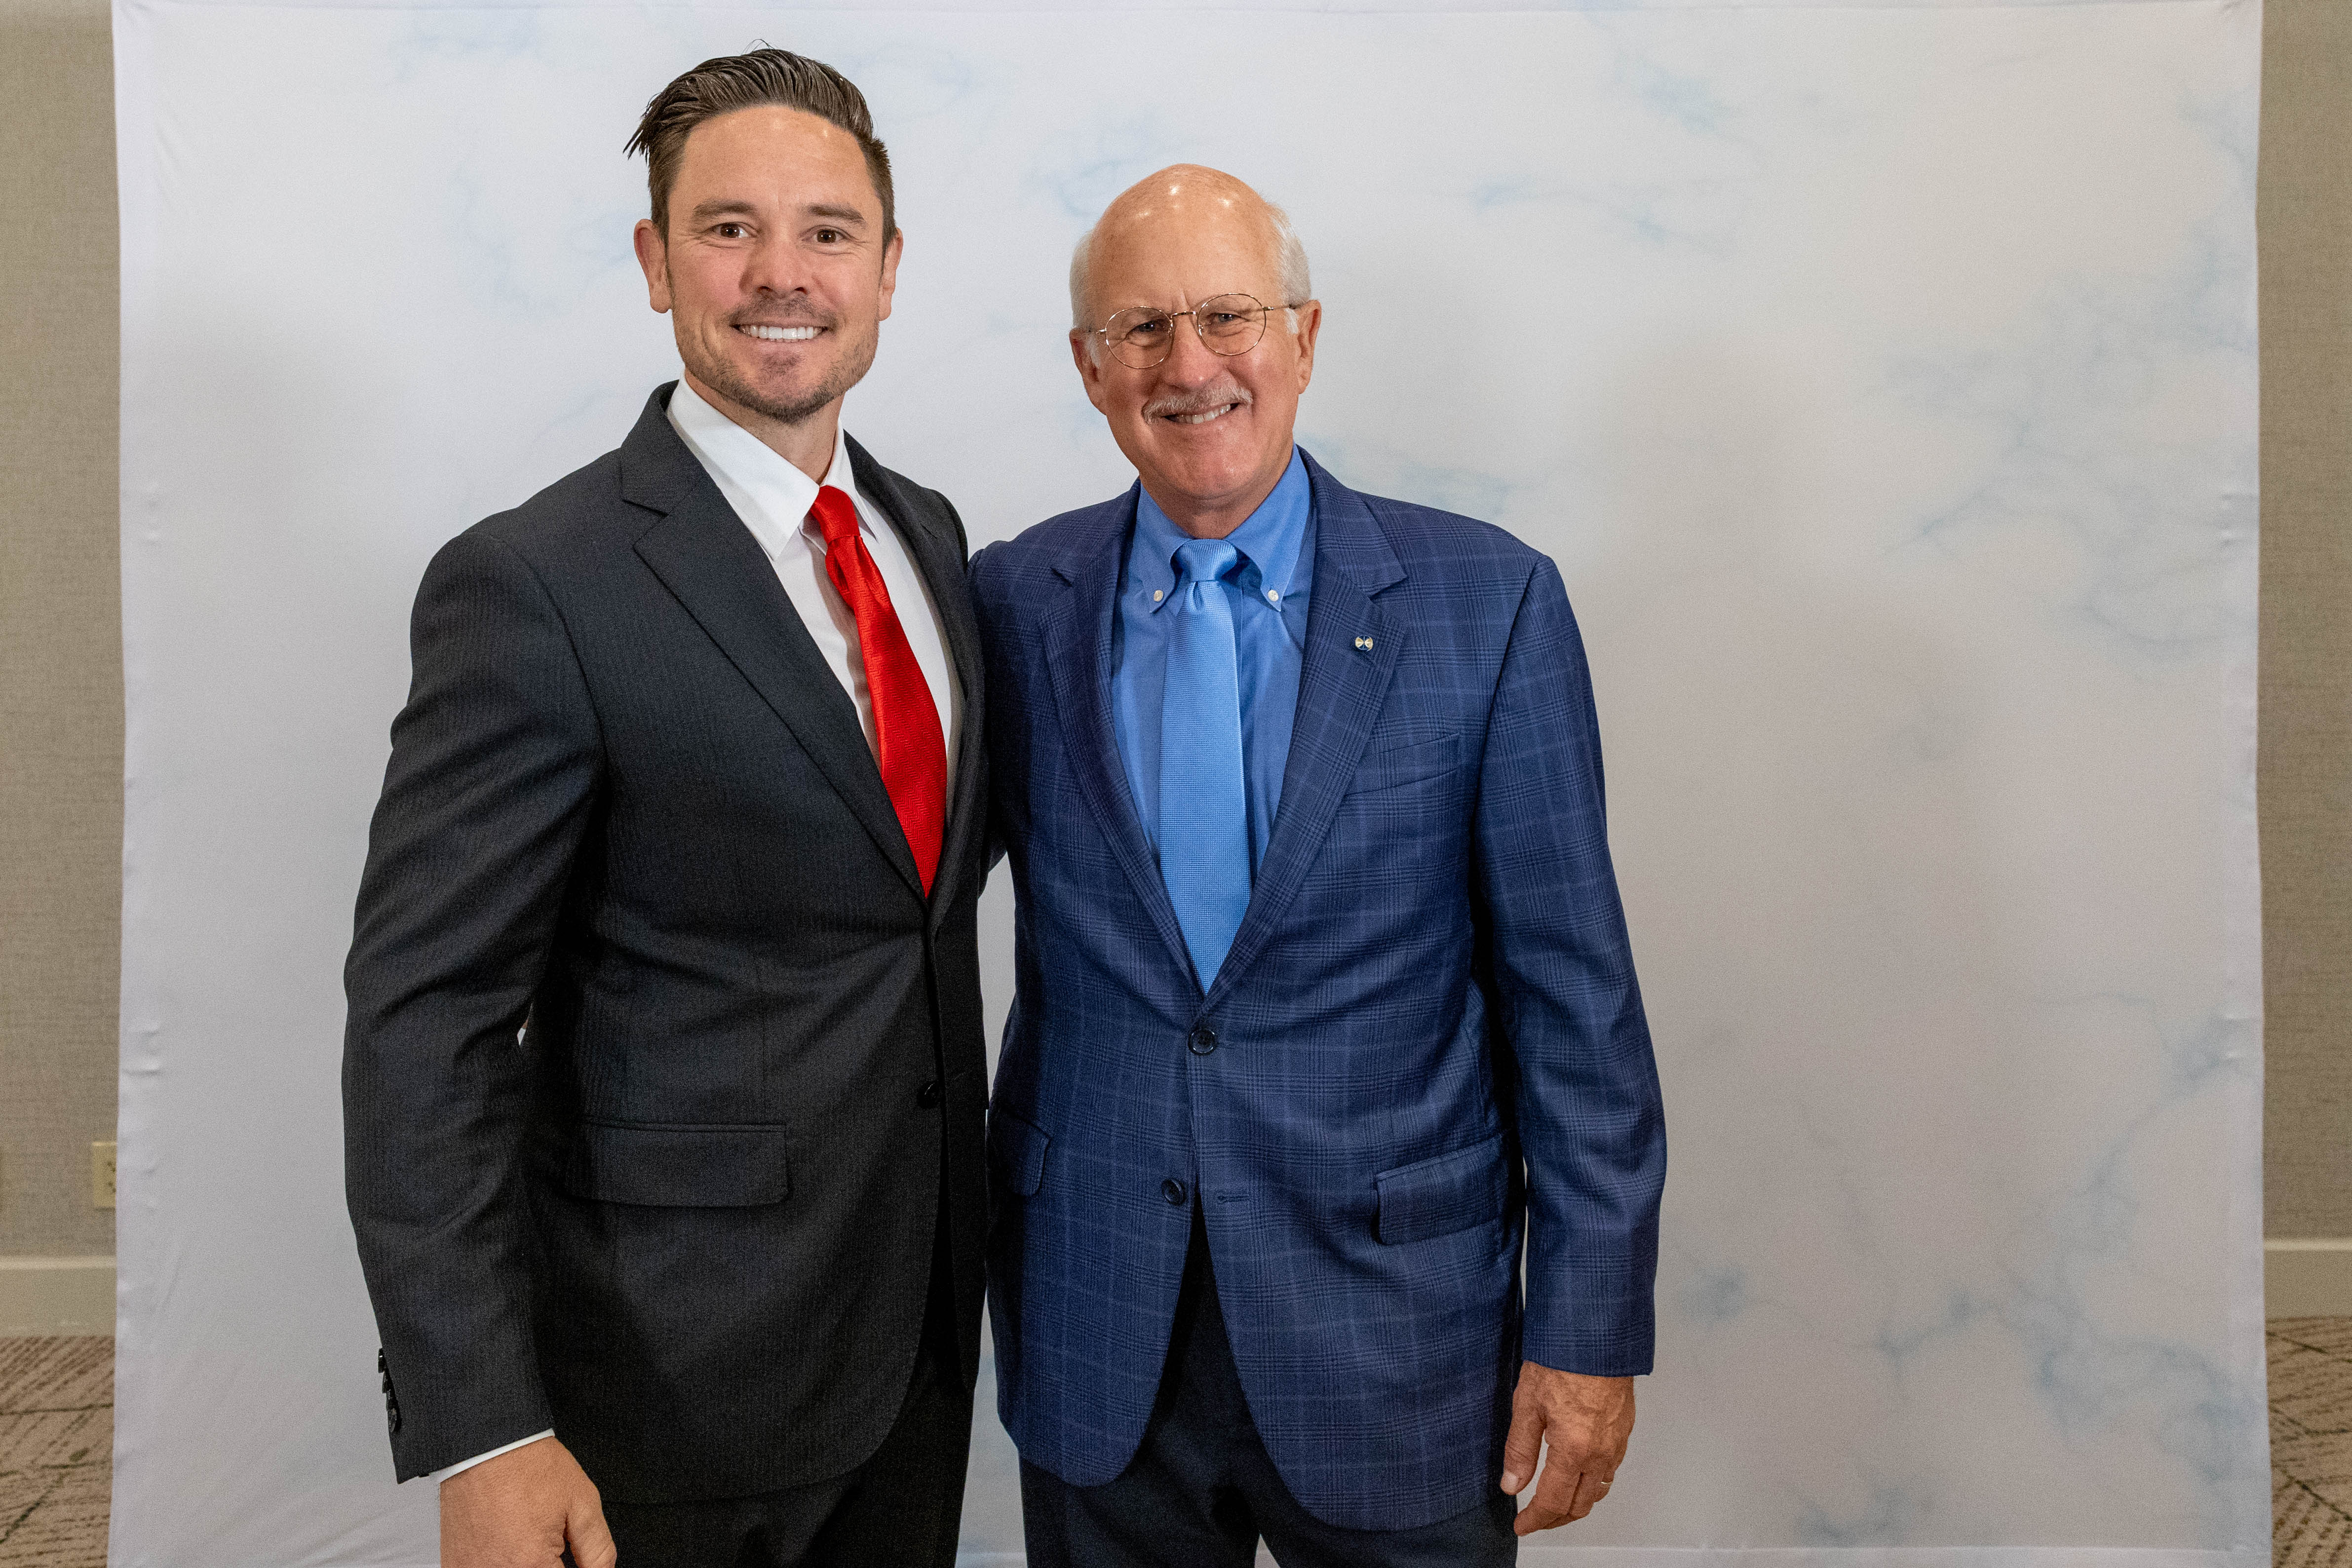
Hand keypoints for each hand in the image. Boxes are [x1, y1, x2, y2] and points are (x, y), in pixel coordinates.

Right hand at [440, 1437, 615, 1567]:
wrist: (486, 1444)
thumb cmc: (529, 1467)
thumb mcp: (583, 1503)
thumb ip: (597, 1551)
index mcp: (531, 1564)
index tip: (572, 1556)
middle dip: (548, 1563)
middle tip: (549, 1538)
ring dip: (524, 1561)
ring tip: (525, 1533)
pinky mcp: (454, 1563)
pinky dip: (499, 1559)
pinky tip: (506, 1539)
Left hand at [1498, 1363, 1633, 1535]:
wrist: (1597, 1333)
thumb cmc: (1563, 1361)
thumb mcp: (1527, 1404)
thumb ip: (1519, 1450)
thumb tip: (1511, 1485)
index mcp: (1574, 1451)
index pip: (1553, 1502)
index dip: (1535, 1520)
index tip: (1522, 1525)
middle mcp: (1600, 1453)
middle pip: (1580, 1505)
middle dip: (1556, 1519)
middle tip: (1536, 1520)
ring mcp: (1616, 1443)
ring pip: (1599, 1491)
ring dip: (1577, 1504)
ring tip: (1556, 1503)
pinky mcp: (1624, 1430)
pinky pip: (1611, 1470)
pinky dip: (1593, 1484)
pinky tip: (1580, 1474)